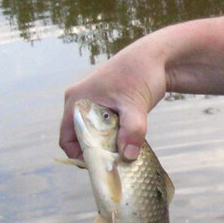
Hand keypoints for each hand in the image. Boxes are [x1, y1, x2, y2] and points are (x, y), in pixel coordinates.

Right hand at [59, 44, 162, 161]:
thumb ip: (132, 131)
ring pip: (93, 132)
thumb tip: (128, 156)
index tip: (100, 165)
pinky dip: (113, 136)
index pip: (67, 138)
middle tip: (114, 162)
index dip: (80, 155)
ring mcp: (92, 102)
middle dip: (95, 151)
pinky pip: (102, 126)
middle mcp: (79, 101)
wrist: (156, 57)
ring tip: (123, 152)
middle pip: (79, 137)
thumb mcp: (136, 105)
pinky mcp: (105, 104)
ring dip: (106, 144)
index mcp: (77, 100)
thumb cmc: (141, 74)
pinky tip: (129, 140)